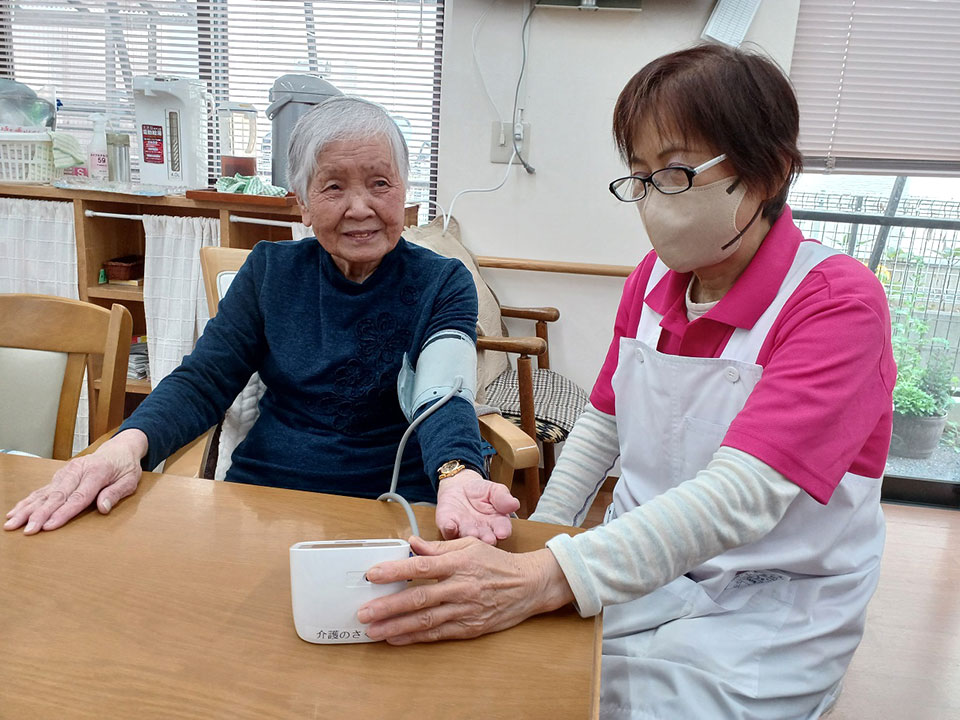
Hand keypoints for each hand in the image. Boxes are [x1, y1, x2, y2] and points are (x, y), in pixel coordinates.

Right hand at [4, 429, 147, 533]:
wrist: (119, 449)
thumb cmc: (125, 467)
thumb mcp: (130, 480)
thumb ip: (116, 493)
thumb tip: (103, 508)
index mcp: (97, 472)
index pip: (78, 497)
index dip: (63, 513)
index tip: (48, 526)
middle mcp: (78, 470)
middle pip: (56, 496)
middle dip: (39, 514)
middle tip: (27, 530)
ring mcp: (66, 471)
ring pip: (45, 493)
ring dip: (28, 509)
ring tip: (13, 523)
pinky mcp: (60, 475)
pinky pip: (42, 489)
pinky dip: (28, 501)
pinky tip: (16, 511)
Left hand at [357, 535, 573, 644]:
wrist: (529, 585)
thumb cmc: (497, 563)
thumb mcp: (469, 545)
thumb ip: (438, 547)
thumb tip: (411, 542)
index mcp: (458, 563)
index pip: (421, 566)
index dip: (395, 570)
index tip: (372, 575)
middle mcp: (460, 587)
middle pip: (419, 598)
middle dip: (388, 606)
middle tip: (365, 612)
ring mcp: (465, 610)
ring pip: (425, 620)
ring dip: (396, 626)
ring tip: (373, 630)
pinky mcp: (470, 627)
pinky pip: (438, 634)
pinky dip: (415, 638)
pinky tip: (397, 638)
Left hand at [435, 469, 519, 544]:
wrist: (460, 487)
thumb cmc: (481, 492)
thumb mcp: (495, 491)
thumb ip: (504, 498)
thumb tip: (515, 504)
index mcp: (497, 524)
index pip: (502, 529)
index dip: (503, 531)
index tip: (503, 533)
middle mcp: (481, 532)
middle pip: (485, 538)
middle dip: (486, 539)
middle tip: (488, 539)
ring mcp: (464, 530)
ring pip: (466, 536)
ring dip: (468, 535)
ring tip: (472, 533)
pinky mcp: (448, 526)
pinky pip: (448, 530)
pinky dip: (448, 529)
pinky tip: (450, 526)